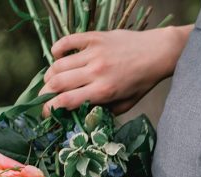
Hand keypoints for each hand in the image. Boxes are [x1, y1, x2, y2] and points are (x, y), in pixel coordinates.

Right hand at [39, 26, 188, 116]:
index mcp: (104, 91)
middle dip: (45, 93)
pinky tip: (57, 56)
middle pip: (57, 83)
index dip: (50, 108)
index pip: (66, 100)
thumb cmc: (142, 81)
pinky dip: (57, 50)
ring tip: (51, 80)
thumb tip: (84, 114)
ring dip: (49, 74)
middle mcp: (96, 72)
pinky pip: (67, 41)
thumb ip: (105, 111)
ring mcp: (93, 53)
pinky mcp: (94, 37)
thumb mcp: (127, 103)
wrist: (157, 53)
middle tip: (44, 97)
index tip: (45, 112)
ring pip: (58, 64)